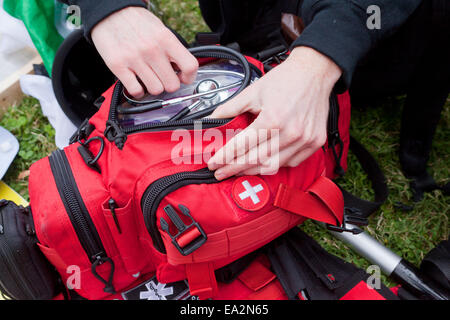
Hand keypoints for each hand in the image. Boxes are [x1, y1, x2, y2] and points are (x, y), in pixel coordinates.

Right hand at [91, 7, 197, 97]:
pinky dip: (138, 91)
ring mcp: (134, 58)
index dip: (189, 77)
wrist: (110, 12)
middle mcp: (152, 49)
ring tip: (149, 78)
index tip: (183, 77)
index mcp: (165, 39)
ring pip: (156, 90)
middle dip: (169, 84)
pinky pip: (136, 90)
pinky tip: (138, 83)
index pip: (189, 66)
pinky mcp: (118, 65)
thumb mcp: (161, 30)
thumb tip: (181, 70)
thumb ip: (172, 49)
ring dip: (154, 87)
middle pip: (172, 84)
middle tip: (163, 78)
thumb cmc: (137, 22)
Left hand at [207, 46, 341, 179]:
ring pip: (273, 166)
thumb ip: (230, 108)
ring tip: (238, 169)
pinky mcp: (314, 142)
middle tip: (220, 172)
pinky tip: (263, 161)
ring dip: (252, 170)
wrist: (314, 71)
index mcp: (272, 119)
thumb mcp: (252, 91)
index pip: (242, 146)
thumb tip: (212, 119)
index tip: (213, 163)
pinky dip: (275, 164)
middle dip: (234, 168)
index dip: (224, 157)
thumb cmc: (286, 79)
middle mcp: (290, 132)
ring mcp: (304, 140)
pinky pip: (291, 162)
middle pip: (255, 160)